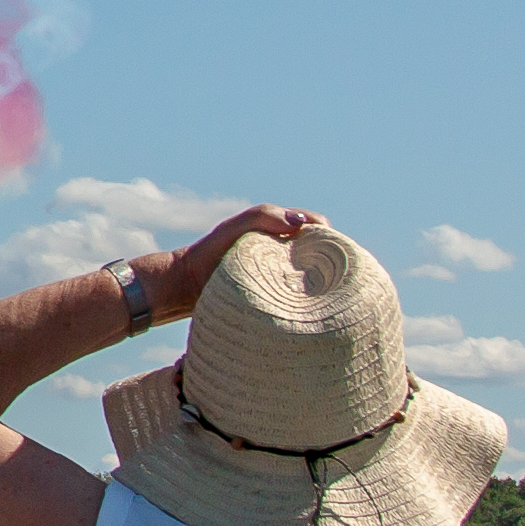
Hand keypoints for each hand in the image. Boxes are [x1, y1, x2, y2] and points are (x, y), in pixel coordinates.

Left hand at [139, 208, 326, 321]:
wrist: (187, 287)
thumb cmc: (210, 253)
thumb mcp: (235, 228)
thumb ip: (264, 217)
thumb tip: (300, 224)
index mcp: (280, 231)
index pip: (318, 228)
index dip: (329, 236)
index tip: (333, 250)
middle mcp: (285, 253)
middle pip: (323, 254)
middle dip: (333, 262)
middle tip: (337, 277)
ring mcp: (282, 277)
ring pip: (315, 279)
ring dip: (324, 284)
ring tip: (329, 293)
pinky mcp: (276, 300)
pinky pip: (301, 300)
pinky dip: (310, 301)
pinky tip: (315, 308)